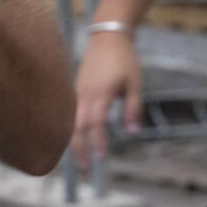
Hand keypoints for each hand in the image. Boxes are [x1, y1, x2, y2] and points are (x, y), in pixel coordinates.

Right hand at [73, 31, 142, 166]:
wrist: (108, 36)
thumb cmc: (124, 59)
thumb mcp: (135, 84)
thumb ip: (134, 109)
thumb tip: (132, 133)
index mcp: (101, 93)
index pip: (96, 123)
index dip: (98, 141)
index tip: (102, 158)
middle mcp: (85, 94)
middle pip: (77, 126)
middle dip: (79, 149)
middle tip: (85, 170)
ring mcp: (78, 91)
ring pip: (71, 120)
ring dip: (73, 141)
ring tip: (77, 160)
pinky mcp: (76, 89)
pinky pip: (70, 112)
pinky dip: (71, 128)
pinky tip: (74, 138)